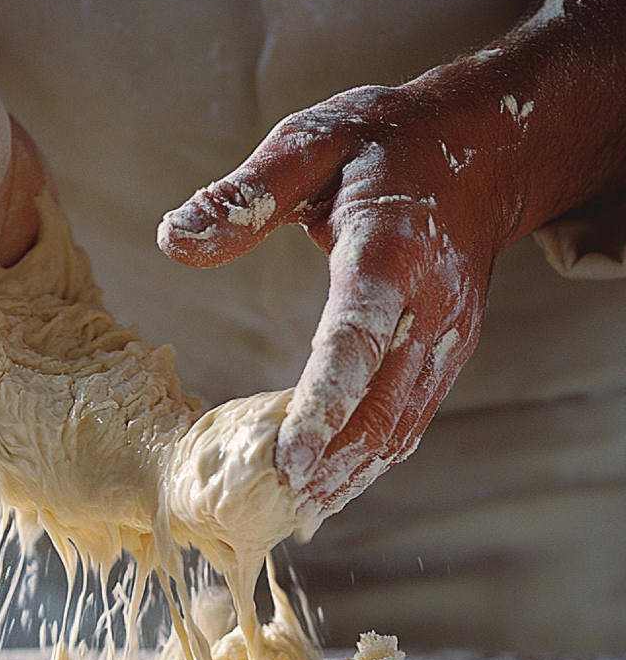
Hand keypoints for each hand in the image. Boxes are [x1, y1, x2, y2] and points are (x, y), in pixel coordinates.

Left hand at [158, 83, 500, 535]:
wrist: (488, 147)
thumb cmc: (386, 142)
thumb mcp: (312, 143)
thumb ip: (246, 195)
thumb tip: (171, 240)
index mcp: (391, 251)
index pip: (356, 341)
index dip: (323, 404)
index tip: (289, 461)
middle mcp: (432, 307)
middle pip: (384, 407)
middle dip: (332, 466)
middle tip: (275, 513)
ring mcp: (449, 336)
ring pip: (401, 427)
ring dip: (352, 476)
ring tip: (297, 517)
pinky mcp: (450, 351)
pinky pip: (410, 419)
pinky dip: (372, 459)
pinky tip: (334, 485)